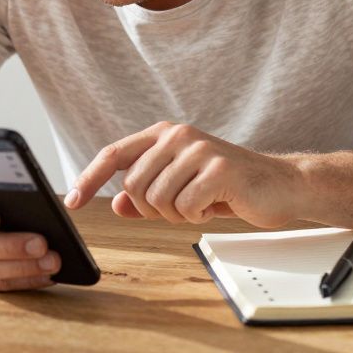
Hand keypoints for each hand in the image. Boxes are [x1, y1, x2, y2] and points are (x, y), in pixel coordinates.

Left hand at [64, 122, 302, 228]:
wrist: (280, 186)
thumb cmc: (229, 187)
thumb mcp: (181, 190)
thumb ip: (148, 195)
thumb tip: (117, 205)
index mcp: (164, 135)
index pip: (114, 154)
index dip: (89, 179)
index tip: (72, 202)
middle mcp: (177, 136)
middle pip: (133, 186)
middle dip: (152, 210)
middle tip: (182, 207)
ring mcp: (198, 149)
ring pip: (157, 199)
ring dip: (177, 215)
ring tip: (202, 203)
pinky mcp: (219, 168)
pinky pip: (184, 207)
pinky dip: (197, 216)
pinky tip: (216, 204)